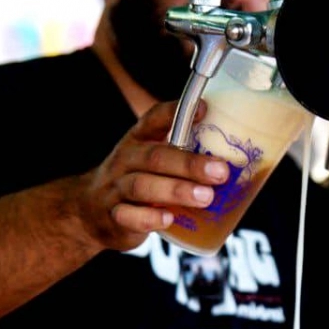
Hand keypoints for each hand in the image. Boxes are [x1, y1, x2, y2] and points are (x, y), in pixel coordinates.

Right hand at [68, 100, 230, 251]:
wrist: (89, 212)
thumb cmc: (135, 180)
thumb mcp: (150, 160)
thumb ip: (181, 154)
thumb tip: (239, 157)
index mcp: (138, 141)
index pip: (154, 119)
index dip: (177, 112)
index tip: (205, 109)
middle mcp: (125, 160)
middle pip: (156, 157)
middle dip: (189, 164)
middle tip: (220, 171)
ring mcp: (116, 188)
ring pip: (143, 186)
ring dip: (176, 191)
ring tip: (206, 197)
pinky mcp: (113, 216)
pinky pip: (128, 216)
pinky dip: (149, 218)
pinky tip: (168, 219)